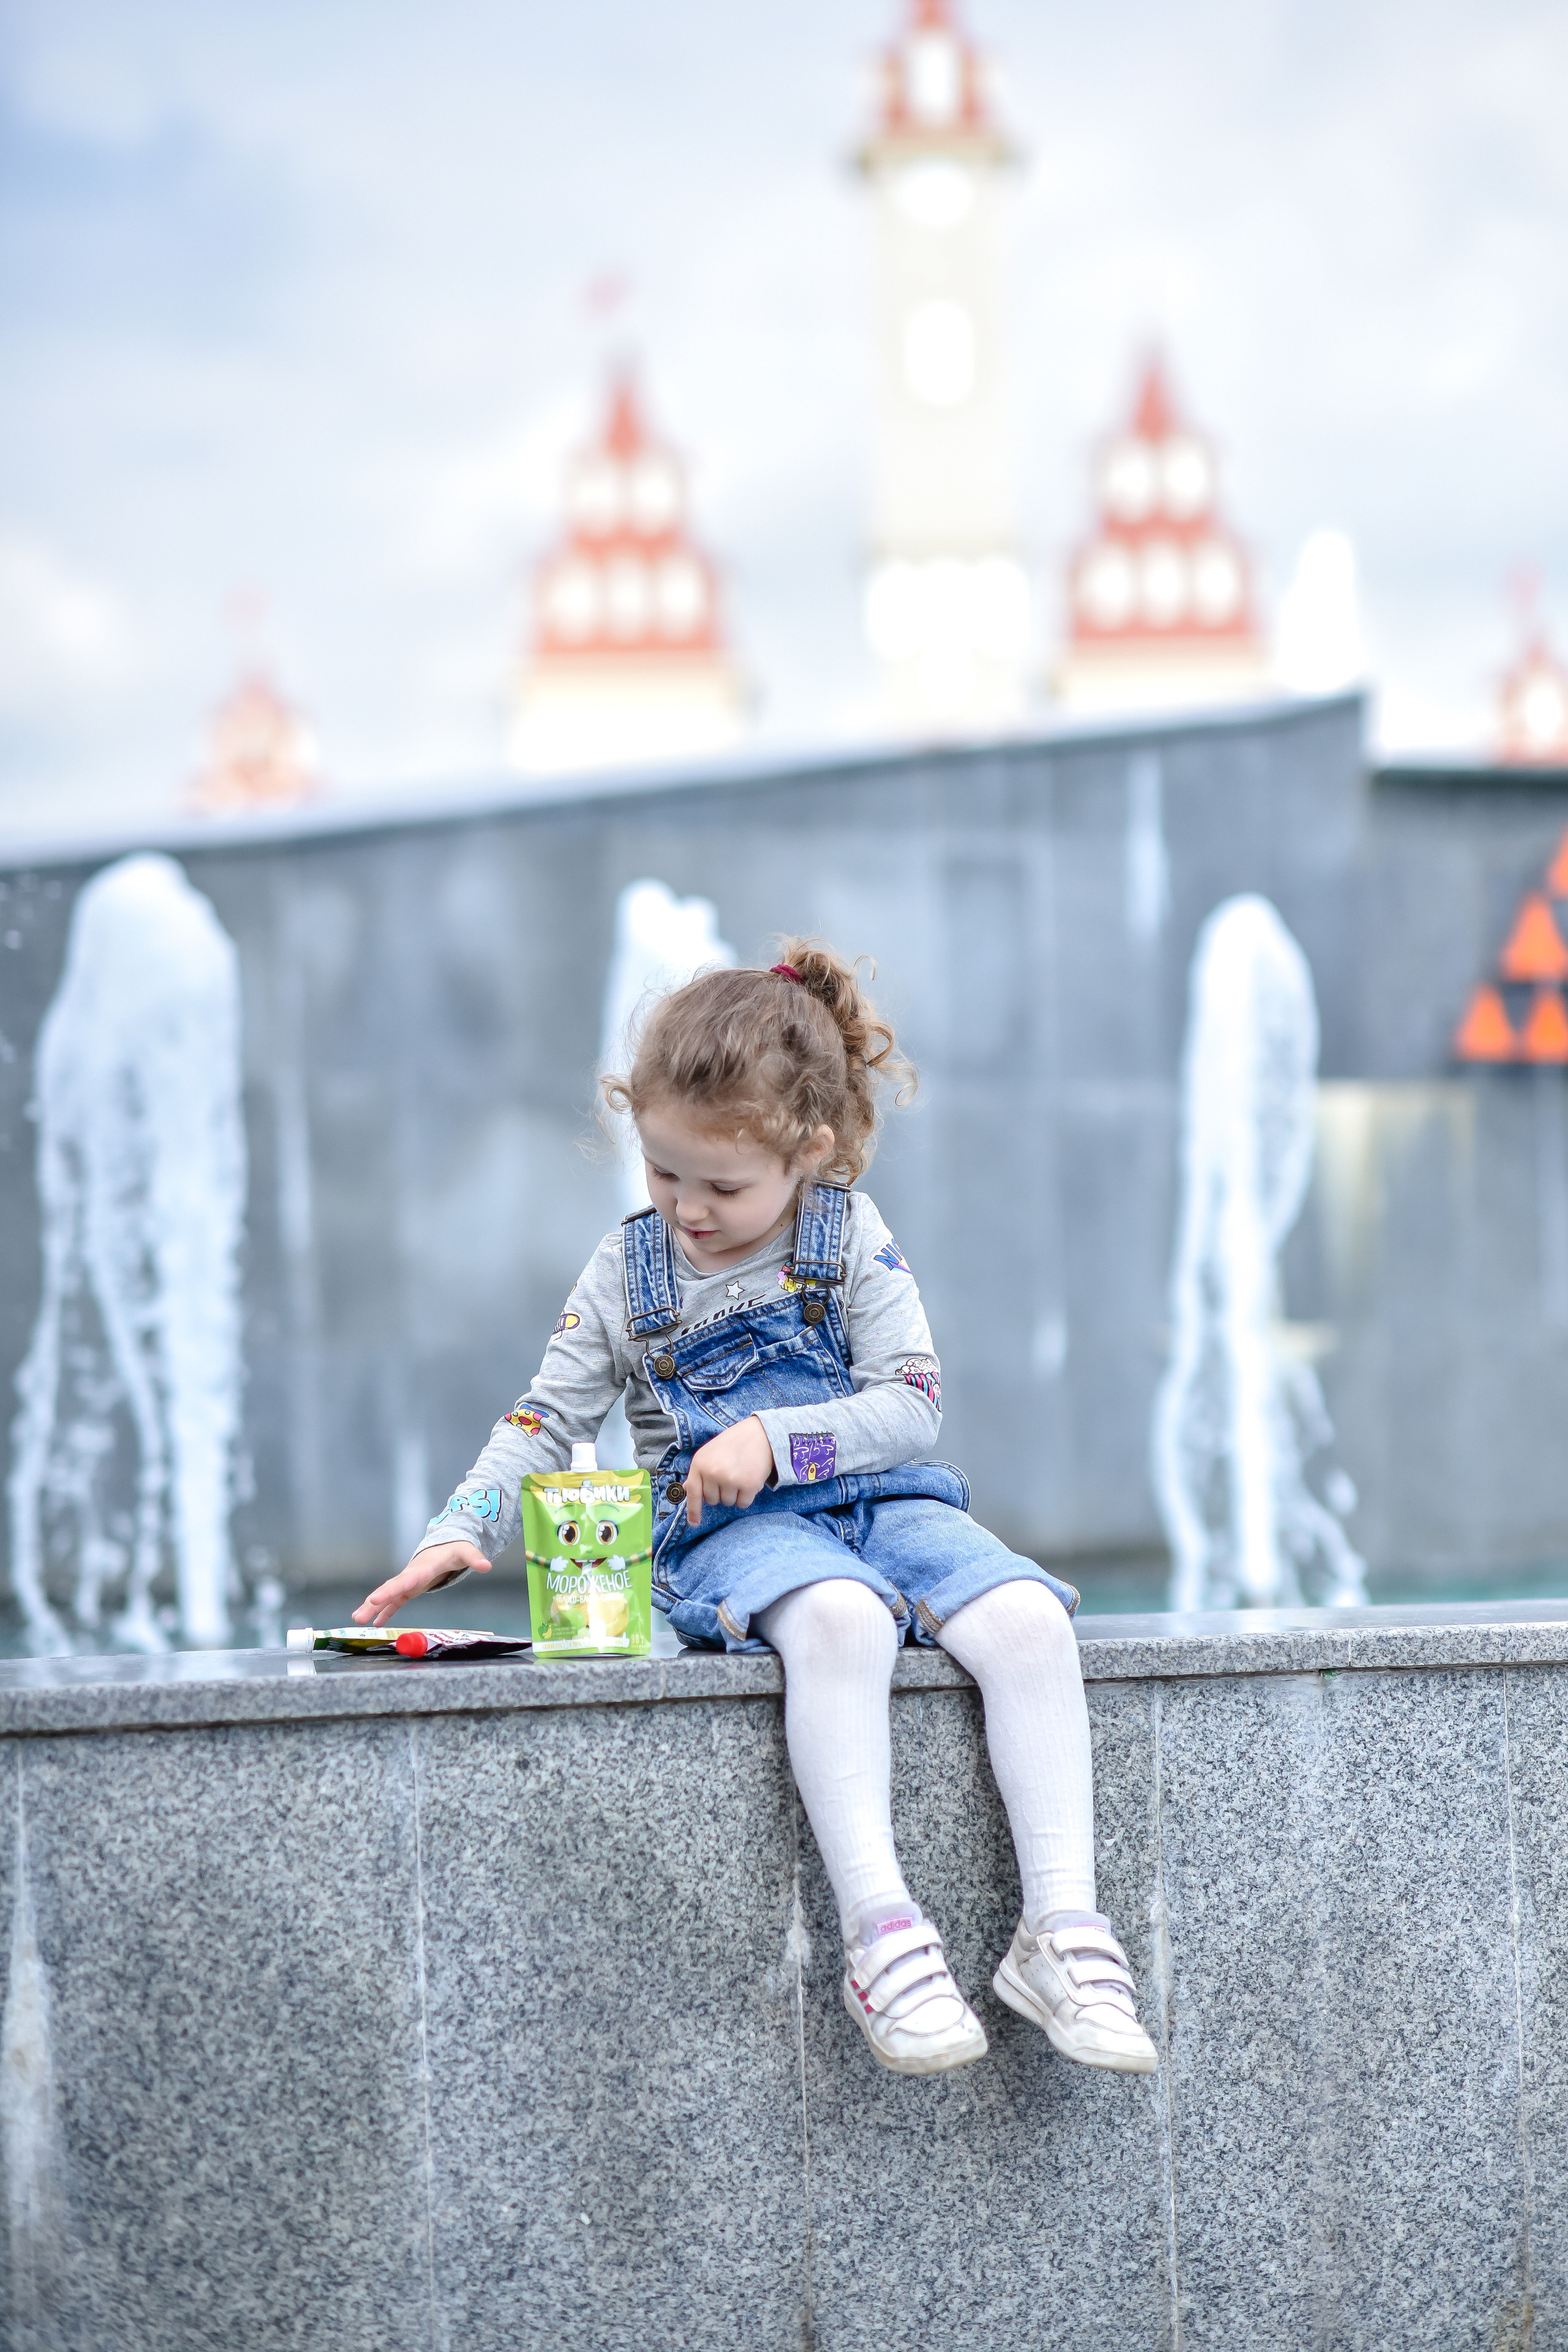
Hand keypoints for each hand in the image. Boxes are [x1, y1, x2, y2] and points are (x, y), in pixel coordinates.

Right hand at [352, 1541, 490, 1626]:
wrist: (445, 1545)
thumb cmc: (454, 1548)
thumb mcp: (465, 1551)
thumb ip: (474, 1558)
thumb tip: (487, 1565)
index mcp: (423, 1568)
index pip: (406, 1580)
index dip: (392, 1589)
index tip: (376, 1598)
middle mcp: (411, 1575)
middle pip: (391, 1589)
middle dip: (375, 1601)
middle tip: (359, 1615)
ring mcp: (408, 1582)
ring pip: (388, 1596)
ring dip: (372, 1607)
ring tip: (357, 1620)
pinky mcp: (409, 1589)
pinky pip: (394, 1602)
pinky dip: (384, 1612)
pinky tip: (374, 1623)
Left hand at [686, 1416, 775, 1526]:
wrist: (759, 1433)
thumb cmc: (733, 1443)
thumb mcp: (709, 1453)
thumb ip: (699, 1472)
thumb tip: (687, 1489)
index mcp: (700, 1463)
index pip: (693, 1492)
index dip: (693, 1510)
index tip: (694, 1523)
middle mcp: (713, 1472)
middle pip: (712, 1500)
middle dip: (721, 1492)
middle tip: (730, 1474)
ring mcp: (730, 1479)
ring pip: (728, 1503)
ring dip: (735, 1494)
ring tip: (740, 1474)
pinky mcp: (748, 1484)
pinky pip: (743, 1503)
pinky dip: (747, 1496)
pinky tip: (749, 1480)